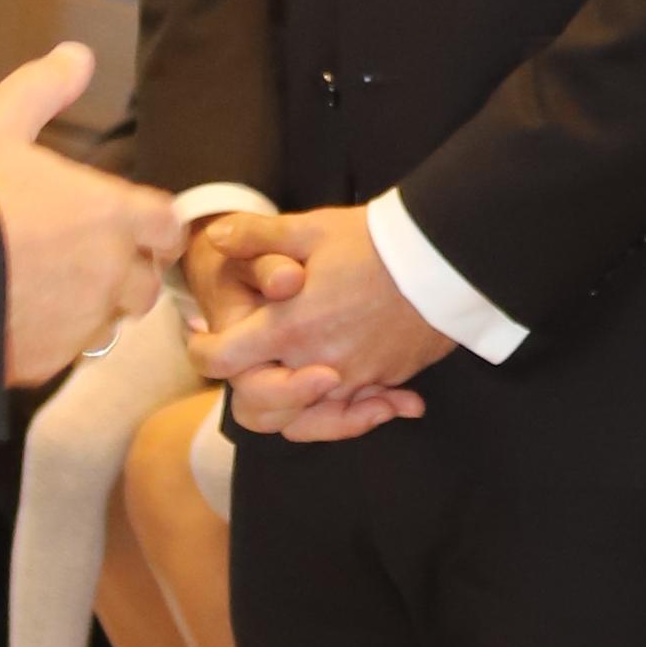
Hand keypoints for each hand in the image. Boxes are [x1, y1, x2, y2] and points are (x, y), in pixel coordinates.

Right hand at [0, 49, 176, 382]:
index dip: (153, 225)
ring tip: (48, 288)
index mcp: (112, 214)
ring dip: (91, 308)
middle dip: (125, 272)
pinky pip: (67, 353)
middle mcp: (109, 273)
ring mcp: (81, 323)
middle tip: (84, 257)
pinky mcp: (47, 361)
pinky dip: (52, 338)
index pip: (168, 226)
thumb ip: (44, 88)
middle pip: (146, 282)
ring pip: (108, 323)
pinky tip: (18, 315)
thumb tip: (77, 56)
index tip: (133, 223)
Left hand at [192, 198, 449, 440]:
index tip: (201, 335)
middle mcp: (315, 365)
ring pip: (303, 418)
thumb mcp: (311, 228)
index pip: (221, 362)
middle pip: (257, 407)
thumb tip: (214, 236)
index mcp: (288, 328)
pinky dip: (343, 404)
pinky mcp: (383, 381)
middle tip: (246, 357)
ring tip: (287, 371)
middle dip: (246, 386)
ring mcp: (352, 379)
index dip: (201, 350)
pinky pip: (351, 409)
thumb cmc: (373, 242)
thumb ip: (256, 235)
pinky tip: (338, 378)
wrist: (444, 260)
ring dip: (291, 401)